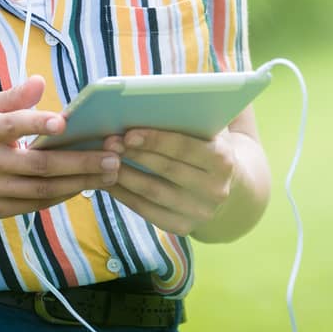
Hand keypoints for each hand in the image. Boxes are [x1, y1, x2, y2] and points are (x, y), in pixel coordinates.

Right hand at [0, 76, 119, 219]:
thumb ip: (15, 96)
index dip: (37, 124)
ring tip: (108, 174)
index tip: (64, 123)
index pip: (13, 125)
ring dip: (78, 183)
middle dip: (79, 162)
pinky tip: (83, 186)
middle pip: (38, 165)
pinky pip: (33, 205)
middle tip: (112, 157)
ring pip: (40, 189)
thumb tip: (41, 81)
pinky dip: (60, 196)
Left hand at [101, 128, 239, 237]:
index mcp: (223, 160)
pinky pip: (147, 211)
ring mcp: (200, 212)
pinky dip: (125, 195)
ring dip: (125, 175)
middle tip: (109, 143)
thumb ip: (189, 118)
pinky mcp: (183, 227)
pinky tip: (109, 181)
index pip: (186, 148)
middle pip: (167, 170)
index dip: (156, 140)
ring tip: (104, 160)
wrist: (228, 188)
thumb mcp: (209, 131)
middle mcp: (215, 190)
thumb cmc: (207, 147)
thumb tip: (147, 105)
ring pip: (153, 192)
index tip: (129, 133)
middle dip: (135, 155)